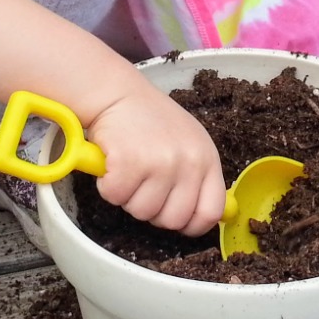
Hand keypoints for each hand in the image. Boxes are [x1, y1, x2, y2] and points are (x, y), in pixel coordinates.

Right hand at [86, 84, 225, 235]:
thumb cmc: (151, 120)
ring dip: (128, 196)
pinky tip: (113, 164)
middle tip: (143, 184)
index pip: (211, 211)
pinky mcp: (130, 163)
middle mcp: (189, 163)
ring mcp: (161, 163)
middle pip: (173, 220)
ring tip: (129, 168)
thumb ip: (197, 176)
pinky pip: (116, 197)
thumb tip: (202, 218)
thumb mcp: (189, 143)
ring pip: (141, 212)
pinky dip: (108, 186)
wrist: (118, 94)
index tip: (175, 218)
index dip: (192, 224)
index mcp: (207, 159)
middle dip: (153, 210)